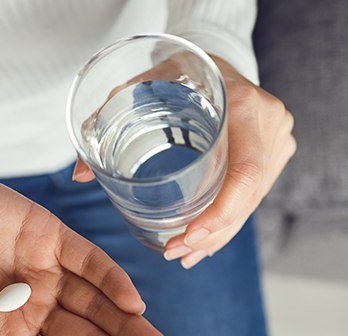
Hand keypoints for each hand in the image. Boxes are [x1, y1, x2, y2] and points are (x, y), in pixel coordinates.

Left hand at [73, 56, 296, 267]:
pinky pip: (255, 195)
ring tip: (187, 255)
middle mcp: (267, 124)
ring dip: (220, 234)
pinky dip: (229, 220)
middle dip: (211, 234)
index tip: (187, 238)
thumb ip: (105, 122)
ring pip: (252, 202)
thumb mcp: (138, 88)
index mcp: (241, 104)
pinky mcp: (276, 152)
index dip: (220, 214)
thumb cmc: (173, 73)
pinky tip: (206, 241)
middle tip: (176, 254)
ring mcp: (277, 139)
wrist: (215, 60)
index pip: (245, 172)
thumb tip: (79, 175)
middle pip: (248, 196)